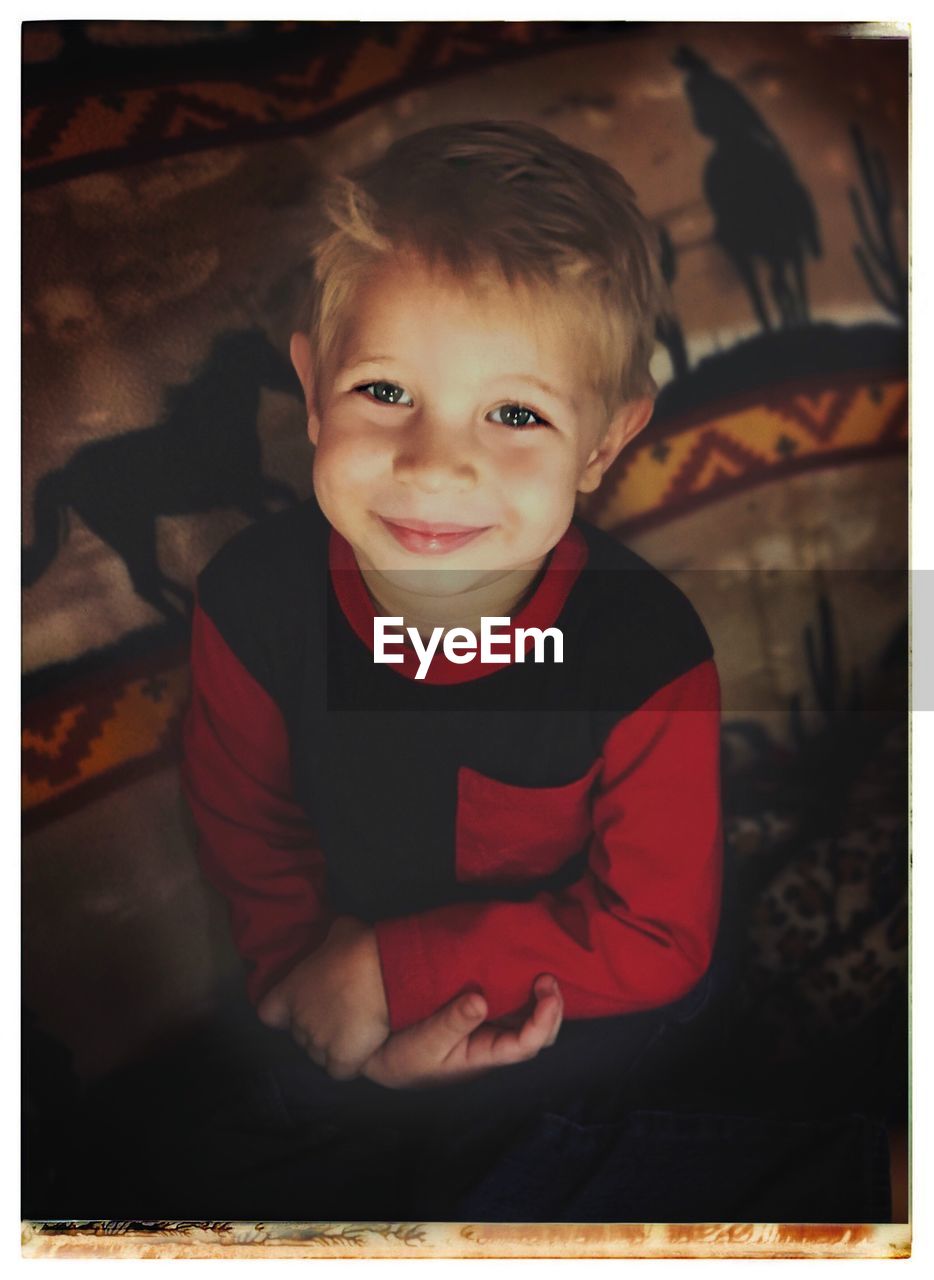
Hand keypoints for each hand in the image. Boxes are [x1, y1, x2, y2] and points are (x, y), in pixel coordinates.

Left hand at [257, 916, 388, 1079]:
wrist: (384, 975)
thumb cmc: (360, 949)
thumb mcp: (340, 931)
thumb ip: (329, 941)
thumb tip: (336, 933)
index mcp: (290, 991)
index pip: (269, 1013)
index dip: (282, 1012)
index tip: (297, 1008)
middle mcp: (299, 1021)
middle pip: (299, 1035)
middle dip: (316, 1028)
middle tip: (339, 1014)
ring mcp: (318, 1044)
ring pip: (318, 1055)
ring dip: (332, 1047)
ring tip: (353, 1031)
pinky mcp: (340, 1061)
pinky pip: (339, 1072)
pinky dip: (350, 1064)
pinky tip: (363, 1049)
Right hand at [362, 974, 562, 1088]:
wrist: (381, 1053)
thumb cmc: (402, 1056)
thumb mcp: (423, 1044)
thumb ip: (452, 1023)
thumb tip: (480, 1001)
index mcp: (483, 1056)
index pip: (525, 1045)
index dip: (544, 1021)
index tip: (549, 992)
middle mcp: (491, 1043)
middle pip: (537, 1034)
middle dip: (551, 1008)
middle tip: (548, 976)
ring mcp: (486, 1028)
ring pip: (527, 1017)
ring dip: (538, 997)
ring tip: (540, 968)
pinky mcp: (477, 1012)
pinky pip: (508, 1002)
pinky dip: (520, 987)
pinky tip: (520, 968)